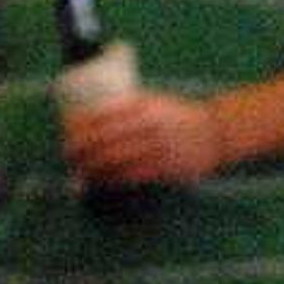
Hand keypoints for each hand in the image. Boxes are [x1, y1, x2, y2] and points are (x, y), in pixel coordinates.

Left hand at [62, 90, 223, 190]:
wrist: (216, 132)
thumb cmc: (178, 116)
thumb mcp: (155, 102)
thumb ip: (128, 108)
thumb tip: (91, 119)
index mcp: (144, 105)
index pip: (103, 114)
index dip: (81, 124)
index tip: (67, 130)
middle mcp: (149, 124)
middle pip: (104, 139)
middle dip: (81, 149)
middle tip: (68, 155)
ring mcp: (158, 147)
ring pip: (115, 160)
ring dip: (92, 168)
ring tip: (79, 171)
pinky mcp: (166, 168)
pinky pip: (132, 176)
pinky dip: (113, 180)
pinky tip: (102, 181)